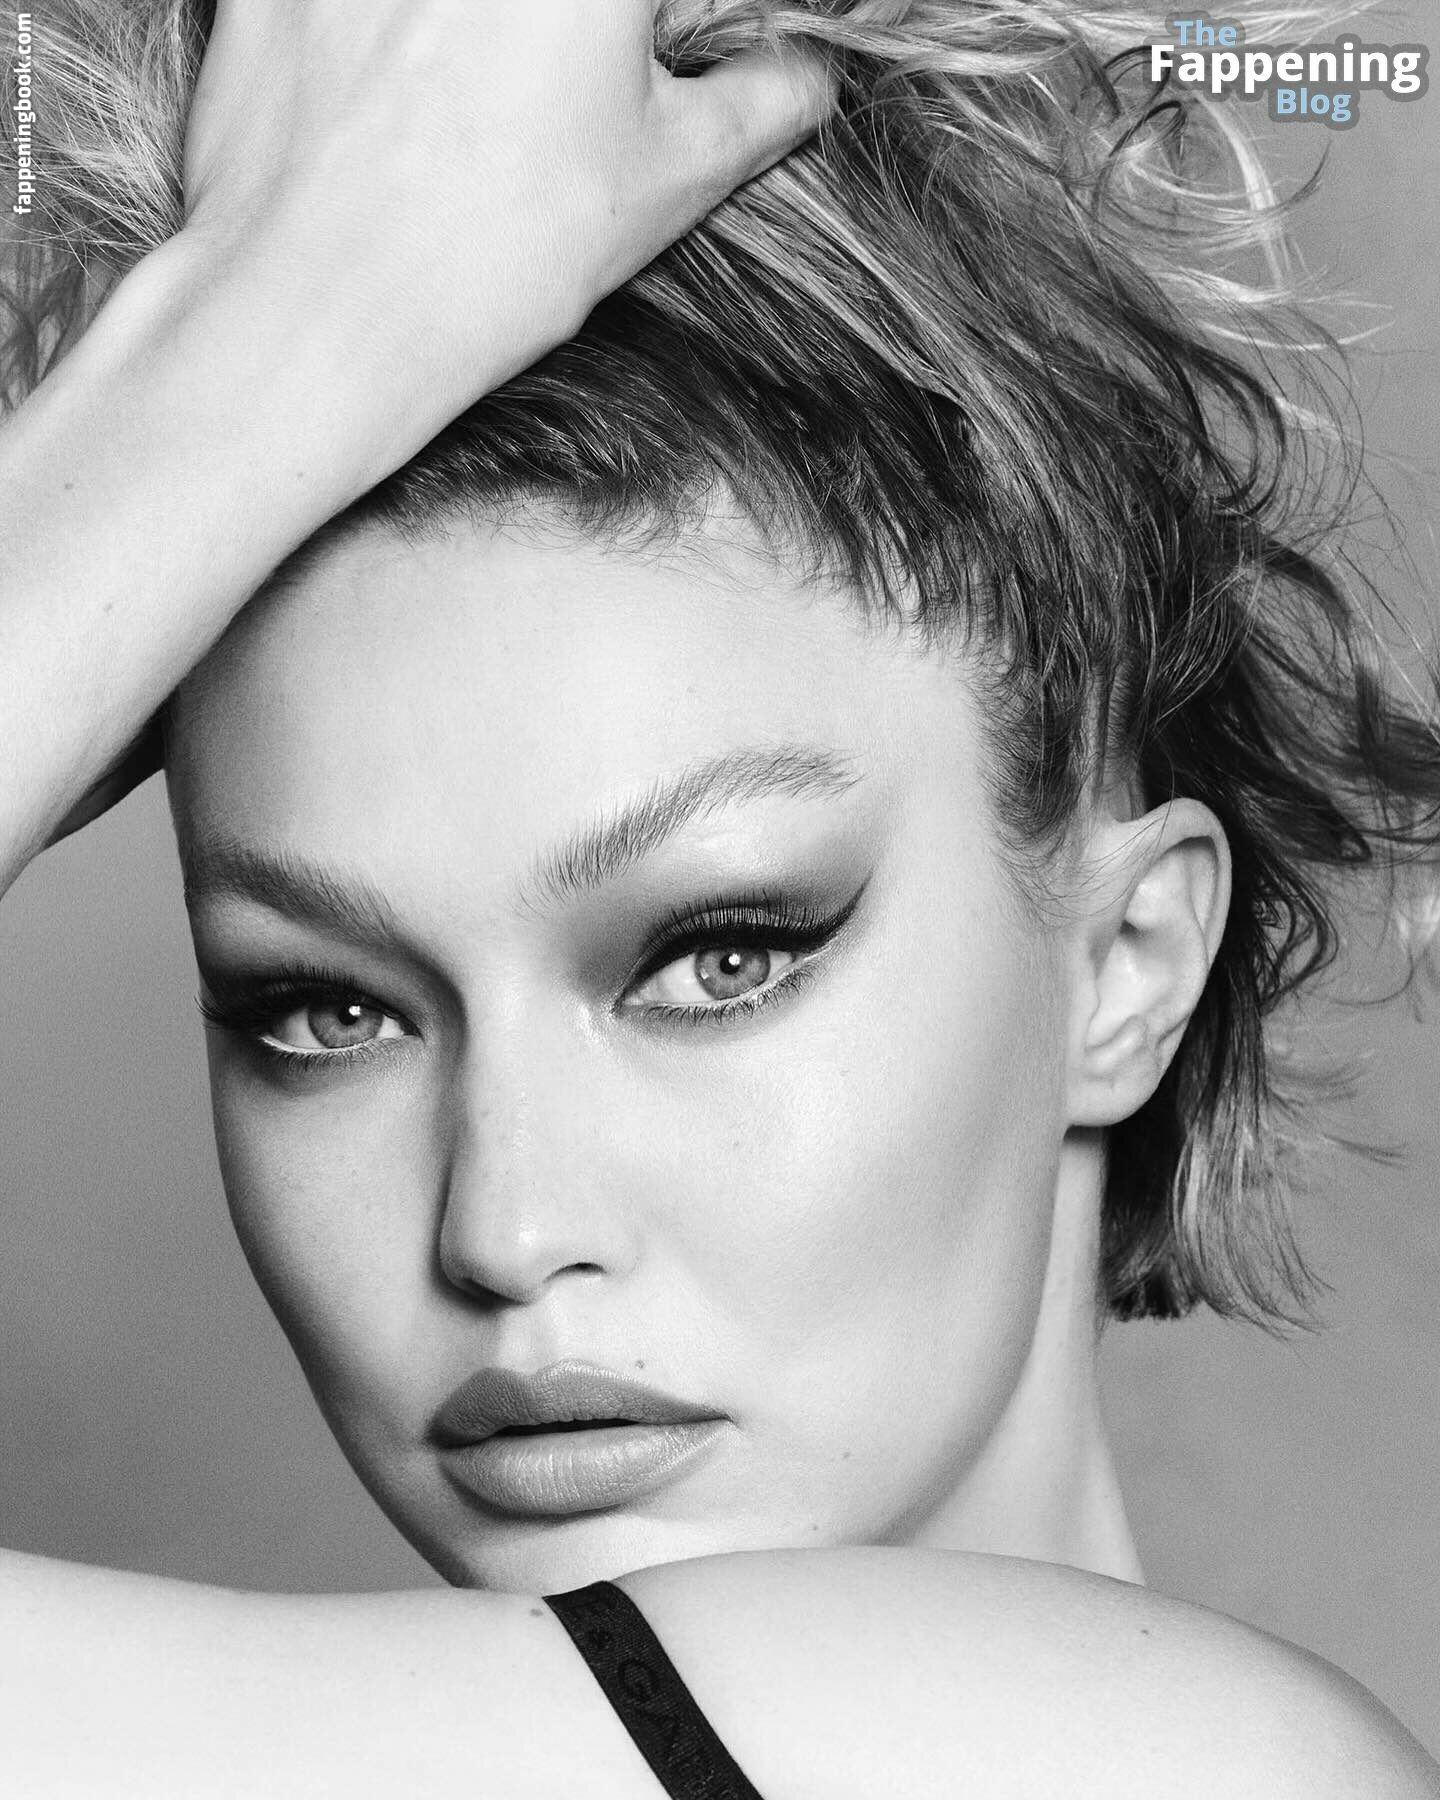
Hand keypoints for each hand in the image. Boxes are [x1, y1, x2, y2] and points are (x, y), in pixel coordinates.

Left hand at [37, 0, 831, 850]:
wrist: (316, 317)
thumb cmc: (503, 252)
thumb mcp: (668, 180)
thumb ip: (759, 104)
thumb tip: (807, 79)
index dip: (674, 35)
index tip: (672, 70)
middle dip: (580, 36)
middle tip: (570, 106)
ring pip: (458, 6)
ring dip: (480, 41)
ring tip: (467, 119)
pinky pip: (364, 3)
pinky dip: (386, 34)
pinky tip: (390, 111)